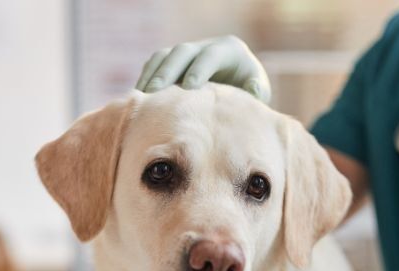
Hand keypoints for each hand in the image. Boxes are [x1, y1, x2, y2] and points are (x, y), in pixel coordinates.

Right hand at [135, 35, 271, 103]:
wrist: (238, 86)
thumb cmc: (249, 92)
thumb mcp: (259, 92)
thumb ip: (256, 92)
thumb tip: (253, 90)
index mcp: (229, 49)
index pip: (211, 55)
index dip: (199, 69)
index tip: (188, 88)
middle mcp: (206, 45)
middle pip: (182, 51)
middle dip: (168, 70)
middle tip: (155, 91)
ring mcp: (188, 51)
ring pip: (165, 55)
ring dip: (152, 74)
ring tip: (142, 95)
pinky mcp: (174, 61)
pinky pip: (156, 63)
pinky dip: (147, 77)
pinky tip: (139, 96)